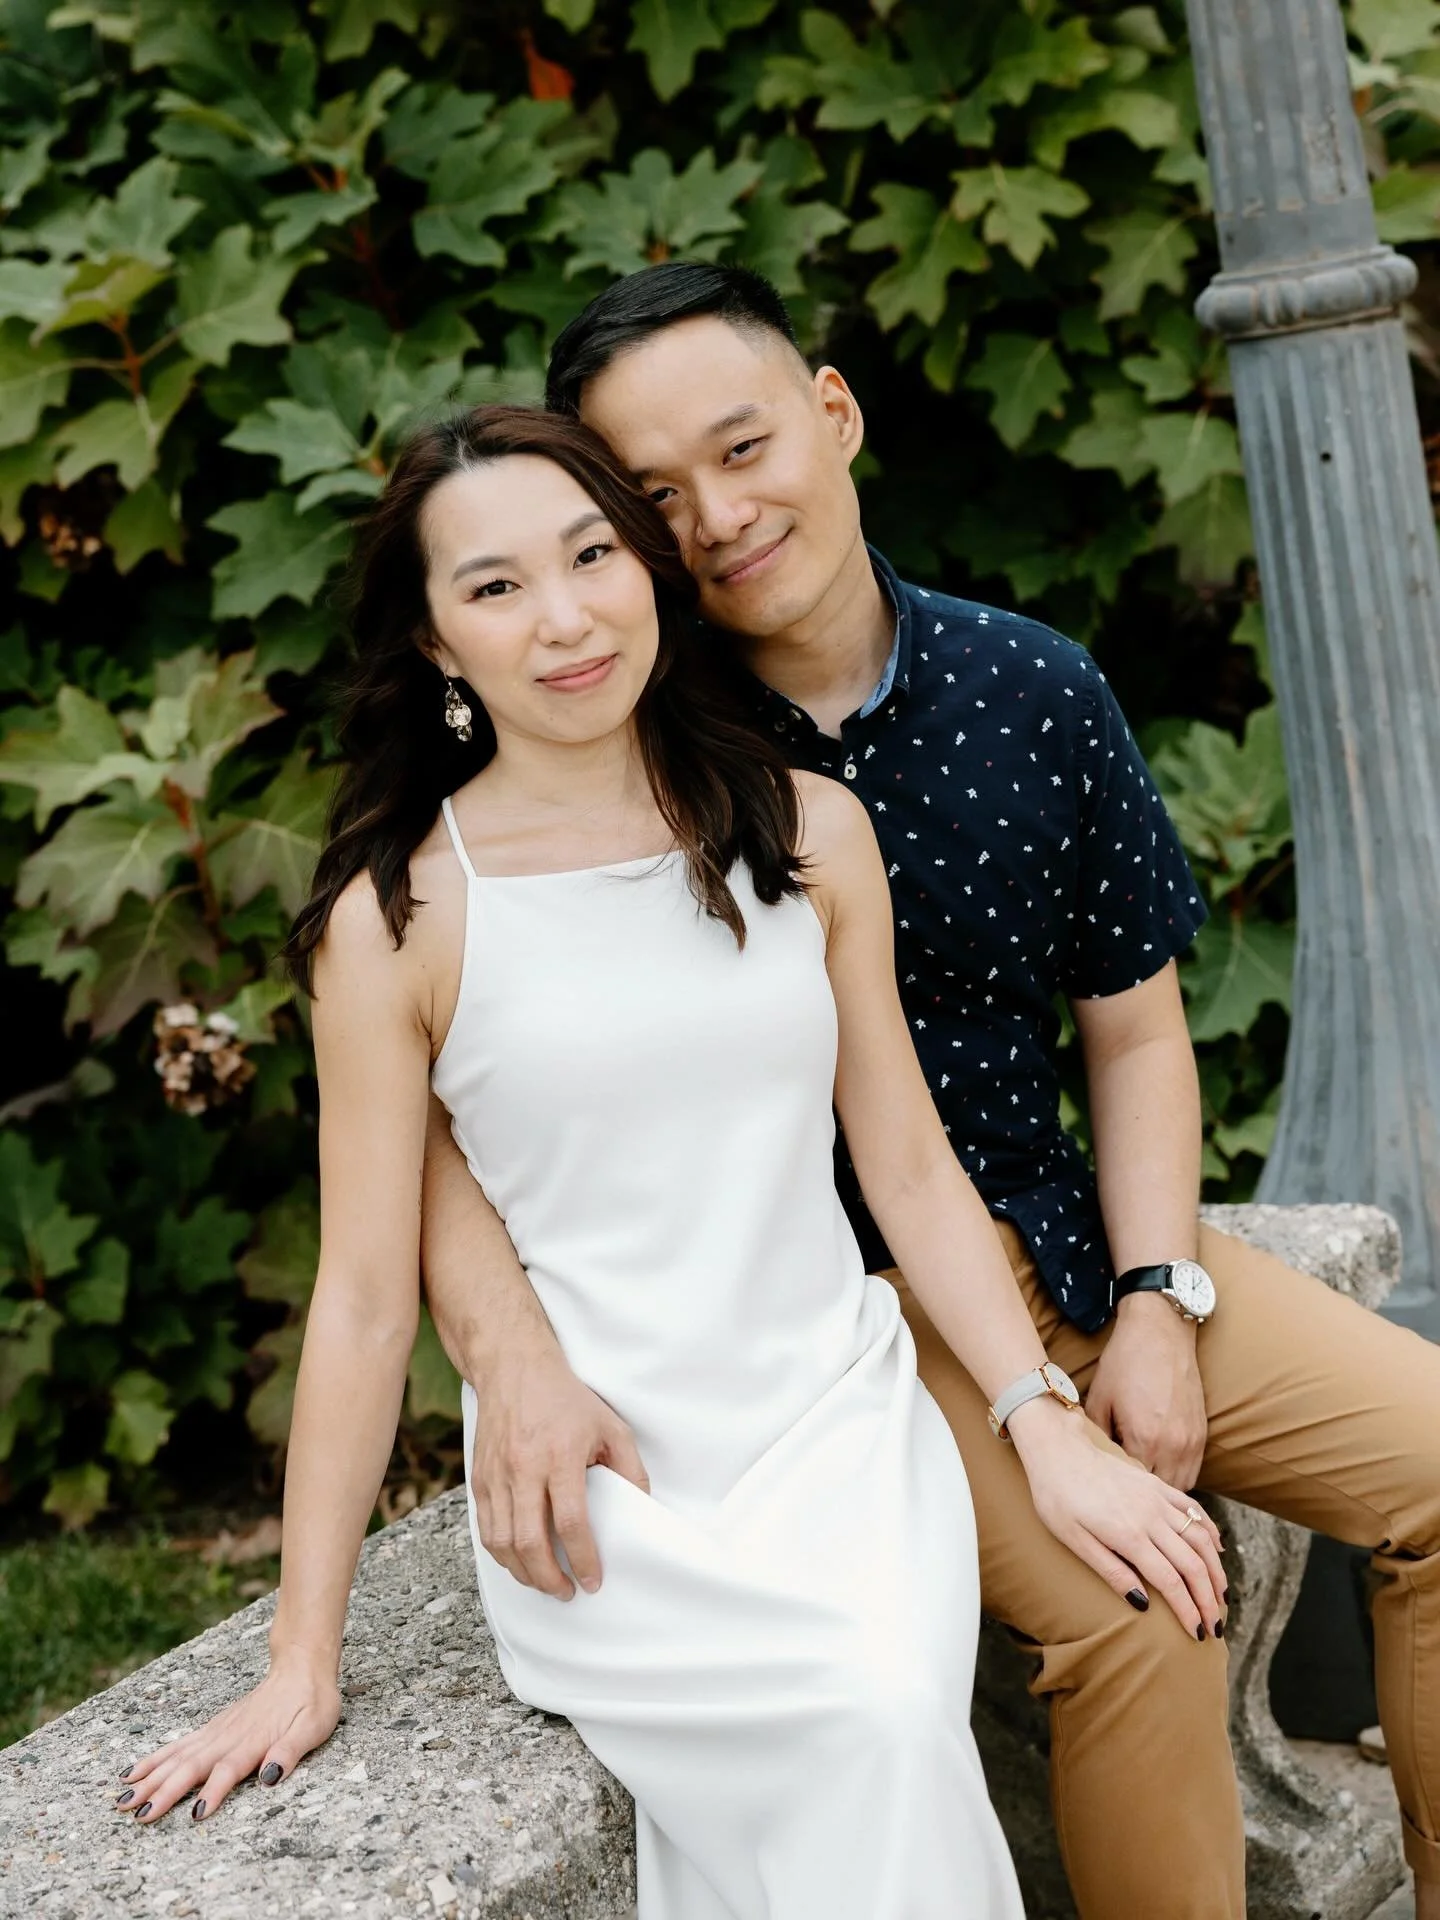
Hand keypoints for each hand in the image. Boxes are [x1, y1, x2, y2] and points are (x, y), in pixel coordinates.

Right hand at [113, 1652, 339, 1824]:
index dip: (214, 1791)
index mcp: (255, 1740)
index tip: (195, 1814)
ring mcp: (217, 1731)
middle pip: (192, 1766)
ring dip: (151, 1778)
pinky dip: (154, 1759)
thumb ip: (291, 1750)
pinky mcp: (212, 1728)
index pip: (229, 1769)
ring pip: (178, 1756)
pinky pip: (178, 1745)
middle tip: (138, 1814)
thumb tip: (270, 1776)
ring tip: (123, 1799)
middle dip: (164, 1791)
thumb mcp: (314, 1726)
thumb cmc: (312, 1701)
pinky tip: (133, 1772)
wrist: (301, 1667)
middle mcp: (229, 1736)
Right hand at [472, 1348, 648, 1599]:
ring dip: (524, 1573)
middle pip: (530, 1541)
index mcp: (559, 1456)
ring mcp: (496, 1475)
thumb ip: (629, 1468)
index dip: (583, 1559)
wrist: (513, 1368)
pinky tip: (520, 1562)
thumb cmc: (565, 1398)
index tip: (593, 1581)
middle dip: (550, 1578)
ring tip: (546, 1584)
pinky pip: (486, 1529)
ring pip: (502, 1542)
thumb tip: (642, 1508)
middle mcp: (523, 1468)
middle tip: (568, 1592)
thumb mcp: (610, 1425)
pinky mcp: (480, 1478)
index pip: (571, 1522)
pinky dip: (502, 1554)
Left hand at [1010, 1397, 1226, 1639]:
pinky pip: (1192, 1509)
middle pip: (1192, 1564)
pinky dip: (1209, 1531)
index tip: (1198, 1633)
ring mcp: (1156, 1498)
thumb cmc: (1056, 1497)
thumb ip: (1111, 1571)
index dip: (1188, 1611)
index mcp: (1129, 1535)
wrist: (1057, 1449)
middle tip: (1215, 1625)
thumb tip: (1143, 1604)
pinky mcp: (1156, 1483)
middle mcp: (1150, 1516)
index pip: (1171, 1582)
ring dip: (1215, 1569)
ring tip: (1221, 1594)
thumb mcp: (1073, 1540)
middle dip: (1208, 1598)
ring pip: (1199, 1537)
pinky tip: (1217, 1548)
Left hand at [1086, 1295, 1207, 1489]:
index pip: (1134, 1489)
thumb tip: (1094, 1462)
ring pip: (1181, 1488)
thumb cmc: (1125, 1362)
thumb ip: (1097, 1436)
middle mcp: (1172, 1445)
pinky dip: (1178, 1477)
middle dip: (1142, 1500)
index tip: (1106, 1494)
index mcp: (1143, 1439)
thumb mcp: (1098, 1398)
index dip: (1119, 1494)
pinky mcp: (1202, 1434)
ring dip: (1163, 1491)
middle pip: (1160, 1496)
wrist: (1160, 1331)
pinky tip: (1160, 1472)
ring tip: (1143, 1488)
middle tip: (1124, 1497)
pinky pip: (1194, 1471)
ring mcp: (1191, 1441)